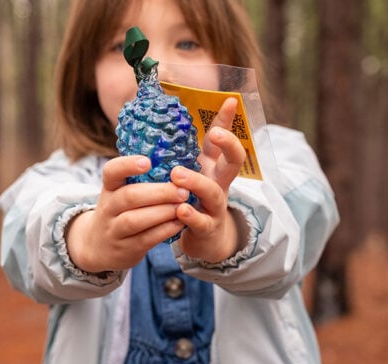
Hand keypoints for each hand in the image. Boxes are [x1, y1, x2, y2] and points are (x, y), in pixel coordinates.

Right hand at [66, 155, 189, 272]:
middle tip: (182, 191)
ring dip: (162, 212)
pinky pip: (146, 239)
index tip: (147, 162)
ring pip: (135, 220)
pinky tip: (179, 223)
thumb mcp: (119, 194)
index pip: (111, 171)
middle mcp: (108, 208)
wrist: (99, 247)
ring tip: (182, 206)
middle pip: (129, 197)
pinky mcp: (126, 248)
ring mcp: (114, 230)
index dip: (127, 165)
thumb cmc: (119, 212)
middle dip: (159, 193)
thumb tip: (175, 164)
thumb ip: (139, 180)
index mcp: (109, 188)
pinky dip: (164, 230)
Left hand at [171, 97, 245, 262]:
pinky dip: (191, 215)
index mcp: (211, 167)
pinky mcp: (207, 227)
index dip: (226, 121)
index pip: (219, 141)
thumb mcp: (188, 175)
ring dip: (196, 182)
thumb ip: (175, 154)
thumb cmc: (192, 200)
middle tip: (215, 134)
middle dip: (228, 145)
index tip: (230, 99)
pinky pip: (201, 221)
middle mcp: (218, 183)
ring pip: (213, 192)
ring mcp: (215, 206)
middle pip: (233, 162)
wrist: (206, 240)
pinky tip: (180, 209)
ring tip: (176, 175)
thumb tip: (154, 125)